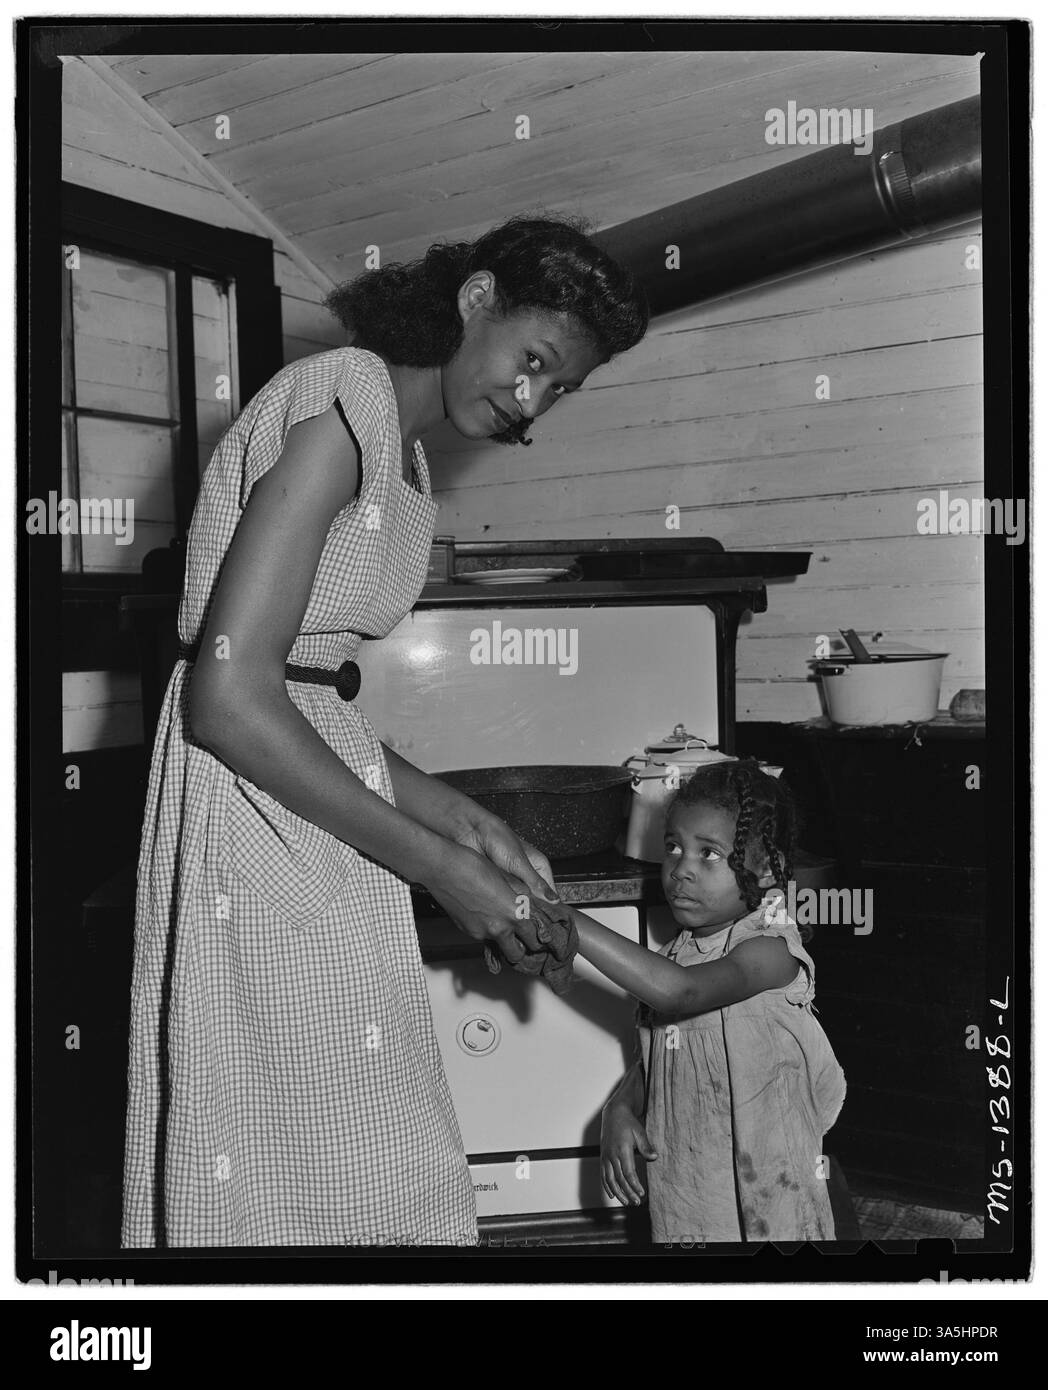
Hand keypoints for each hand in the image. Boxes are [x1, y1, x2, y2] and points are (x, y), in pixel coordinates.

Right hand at [426, 842, 539, 963]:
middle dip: (522, 948)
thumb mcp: (508, 878)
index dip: (539, 938)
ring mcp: (479, 931)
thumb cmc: (474, 866)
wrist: (444, 868)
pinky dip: (488, 932)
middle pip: (516, 954)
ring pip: (499, 947)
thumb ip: (525, 896)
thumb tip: (539, 904)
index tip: (540, 935)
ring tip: (506, 929)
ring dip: (505, 942)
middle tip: (525, 939)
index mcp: (513, 914)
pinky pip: (482, 937)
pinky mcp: (466, 929)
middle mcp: (498, 928)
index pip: (534, 938)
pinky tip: (486, 916)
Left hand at [454, 812, 560, 923]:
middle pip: (533, 901)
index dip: (549, 909)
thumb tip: (553, 899)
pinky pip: (501, 902)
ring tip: (514, 918)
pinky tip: (499, 912)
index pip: (549, 894)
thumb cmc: (496, 836)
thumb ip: (535, 882)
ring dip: (515, 909)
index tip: (546, 923)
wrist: (468, 831)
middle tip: (528, 922)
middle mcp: (525, 876)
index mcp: (538, 867)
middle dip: (530, 911)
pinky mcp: (494, 887)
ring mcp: (509, 882)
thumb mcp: (518, 861)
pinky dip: (501, 907)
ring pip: (517, 903)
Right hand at [600, 1104, 657, 1205]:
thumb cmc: (628, 1122)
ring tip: (626, 1202)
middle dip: (628, 1192)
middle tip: (636, 1202)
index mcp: (622, 1149)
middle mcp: (612, 1154)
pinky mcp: (603, 1157)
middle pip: (619, 1179)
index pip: (628, 1172)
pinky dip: (607, 1186)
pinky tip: (612, 1195)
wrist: (614, 1113)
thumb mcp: (640, 1132)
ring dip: (618, 1193)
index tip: (641, 1193)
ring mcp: (606, 1156)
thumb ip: (646, 1146)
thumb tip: (654, 1157)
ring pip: (609, 1179)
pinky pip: (603, 1175)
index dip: (634, 1185)